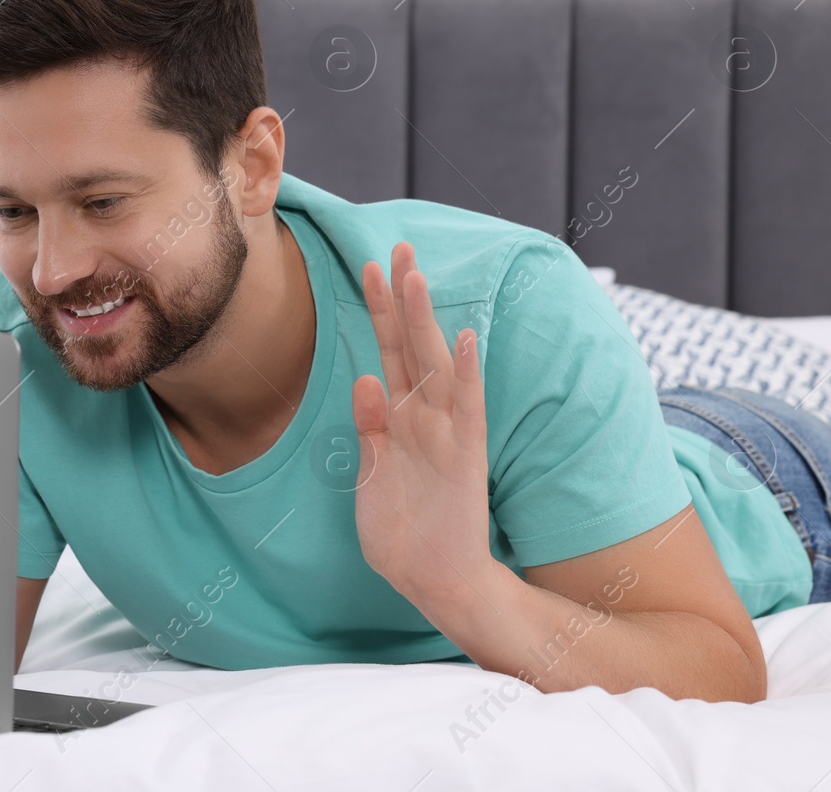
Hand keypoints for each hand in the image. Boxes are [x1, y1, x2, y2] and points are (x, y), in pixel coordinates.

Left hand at [352, 241, 495, 612]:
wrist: (435, 584)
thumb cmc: (403, 534)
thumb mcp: (371, 476)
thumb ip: (368, 430)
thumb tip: (363, 379)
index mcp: (398, 421)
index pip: (389, 352)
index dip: (379, 311)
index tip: (367, 265)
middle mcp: (424, 418)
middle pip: (412, 346)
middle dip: (403, 298)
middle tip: (399, 247)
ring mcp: (445, 434)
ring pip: (435, 366)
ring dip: (426, 321)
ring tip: (417, 276)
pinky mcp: (464, 458)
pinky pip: (467, 409)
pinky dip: (466, 375)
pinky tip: (465, 340)